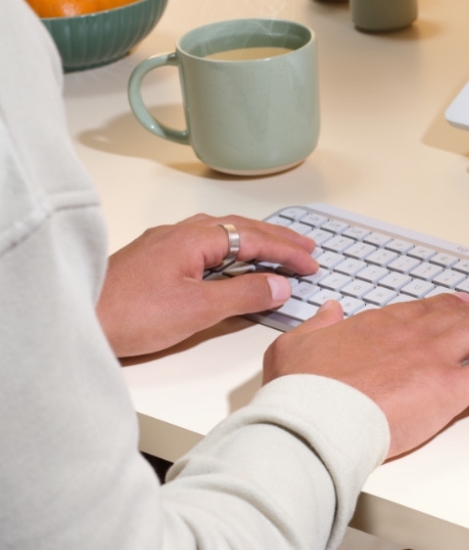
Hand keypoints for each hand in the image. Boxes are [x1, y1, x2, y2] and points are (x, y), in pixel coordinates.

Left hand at [96, 214, 318, 357]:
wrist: (76, 321)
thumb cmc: (129, 315)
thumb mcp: (198, 309)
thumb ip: (243, 295)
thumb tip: (279, 285)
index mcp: (193, 238)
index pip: (253, 238)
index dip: (287, 251)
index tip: (312, 263)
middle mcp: (178, 233)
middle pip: (238, 228)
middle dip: (276, 238)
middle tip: (306, 249)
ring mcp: (163, 245)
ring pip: (220, 234)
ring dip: (253, 241)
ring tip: (276, 252)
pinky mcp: (152, 261)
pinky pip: (203, 245)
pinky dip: (229, 250)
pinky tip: (231, 264)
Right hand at [262, 293, 468, 458]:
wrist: (317, 418)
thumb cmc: (302, 391)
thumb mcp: (294, 346)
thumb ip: (317, 326)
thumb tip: (329, 312)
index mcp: (381, 323)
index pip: (426, 309)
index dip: (450, 306)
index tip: (462, 304)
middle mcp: (416, 332)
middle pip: (466, 314)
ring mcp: (438, 357)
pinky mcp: (453, 388)